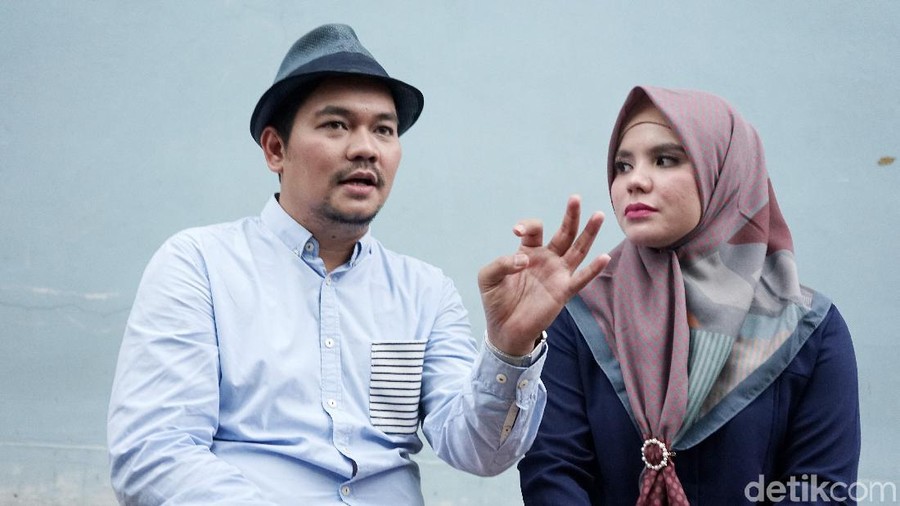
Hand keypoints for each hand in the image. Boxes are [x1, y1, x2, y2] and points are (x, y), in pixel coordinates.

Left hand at [478, 195, 610, 355]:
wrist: (504, 329)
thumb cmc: (496, 301)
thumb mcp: (488, 277)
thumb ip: (501, 263)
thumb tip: (524, 260)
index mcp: (528, 251)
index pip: (534, 229)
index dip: (526, 226)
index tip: (516, 232)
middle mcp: (546, 259)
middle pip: (563, 233)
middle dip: (570, 216)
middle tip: (575, 198)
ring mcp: (557, 274)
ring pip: (577, 250)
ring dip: (588, 233)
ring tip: (598, 215)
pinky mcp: (563, 291)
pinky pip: (581, 278)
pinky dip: (593, 269)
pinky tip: (604, 257)